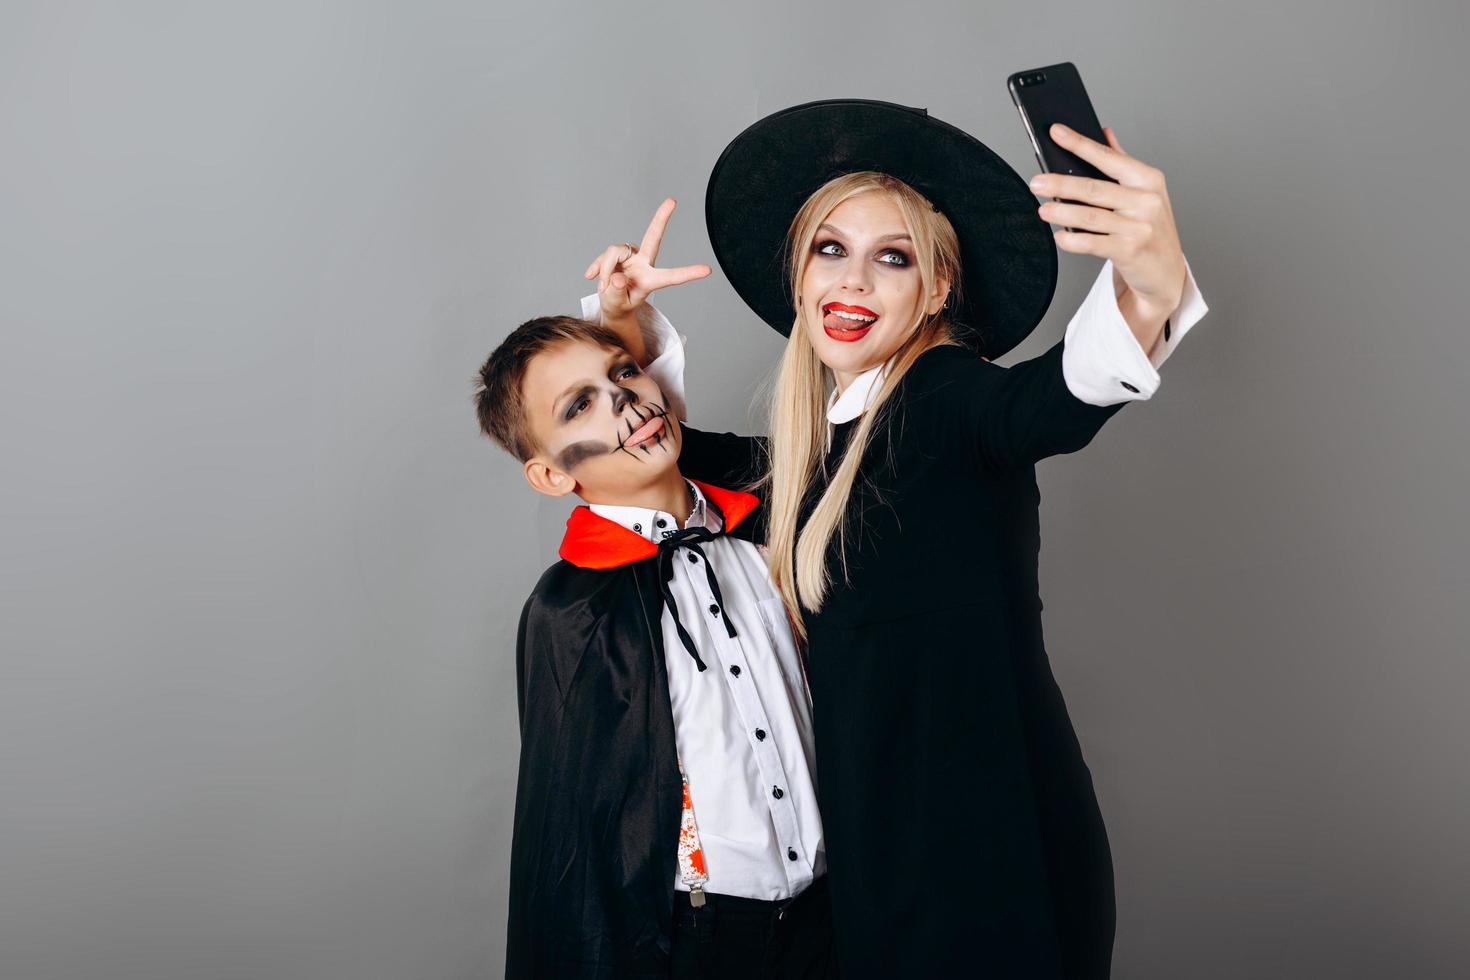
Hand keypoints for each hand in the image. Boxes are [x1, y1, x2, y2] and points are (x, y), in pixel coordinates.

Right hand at [583, 197, 710, 322]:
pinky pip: (604, 255)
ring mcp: (631, 257)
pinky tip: (590, 277)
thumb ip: (617, 293)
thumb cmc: (619, 306)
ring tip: (601, 287)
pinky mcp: (618, 254)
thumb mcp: (616, 306)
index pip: (671, 277)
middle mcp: (644, 264)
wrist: (612, 304)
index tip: (707, 270)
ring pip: (614, 251)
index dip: (688, 273)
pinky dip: (596, 267)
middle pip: (652, 238)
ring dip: (603, 268)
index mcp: (650, 281)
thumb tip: (618, 277)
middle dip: (661, 219)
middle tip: (672, 200)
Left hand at [1029, 124, 1186, 326]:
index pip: (1108, 157)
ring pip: (1090, 216)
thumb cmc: (1151, 228)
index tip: (1056, 132)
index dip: (1079, 144)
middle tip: (1036, 182)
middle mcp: (1146, 201)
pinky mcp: (1130, 251)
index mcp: (1148, 179)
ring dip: (1062, 212)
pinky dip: (1072, 240)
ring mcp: (1139, 227)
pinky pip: (1092, 243)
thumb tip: (1104, 132)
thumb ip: (1123, 162)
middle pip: (1094, 188)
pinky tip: (1059, 236)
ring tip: (1043, 209)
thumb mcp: (1145, 192)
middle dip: (1061, 183)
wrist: (1166, 272)